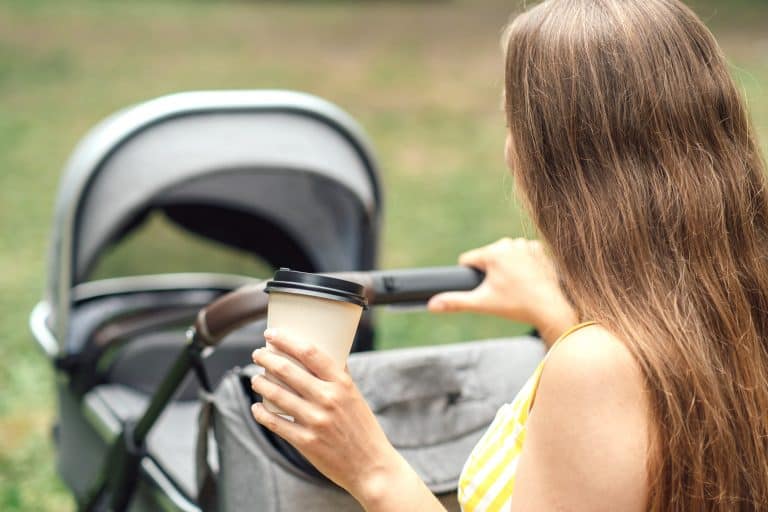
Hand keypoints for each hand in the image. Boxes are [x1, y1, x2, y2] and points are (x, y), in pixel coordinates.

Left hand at [250, 329, 406, 504]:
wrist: (371, 466)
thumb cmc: (363, 428)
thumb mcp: (355, 396)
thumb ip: (338, 376)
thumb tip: (322, 354)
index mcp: (342, 384)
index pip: (310, 353)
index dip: (287, 340)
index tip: (271, 333)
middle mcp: (328, 399)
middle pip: (288, 370)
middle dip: (267, 358)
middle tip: (258, 354)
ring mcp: (315, 421)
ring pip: (277, 395)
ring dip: (261, 383)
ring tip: (256, 378)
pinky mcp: (305, 442)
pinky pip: (275, 422)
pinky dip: (261, 413)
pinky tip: (257, 406)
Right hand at [427, 237, 577, 345]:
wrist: (550, 308)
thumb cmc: (516, 306)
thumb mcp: (482, 304)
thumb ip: (454, 302)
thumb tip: (430, 305)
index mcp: (493, 252)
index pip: (469, 260)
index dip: (473, 277)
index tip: (488, 289)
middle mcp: (509, 243)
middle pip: (488, 257)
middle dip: (491, 272)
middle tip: (506, 290)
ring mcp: (526, 245)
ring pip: (504, 256)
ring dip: (507, 268)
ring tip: (518, 285)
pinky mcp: (539, 249)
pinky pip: (522, 255)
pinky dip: (523, 265)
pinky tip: (529, 279)